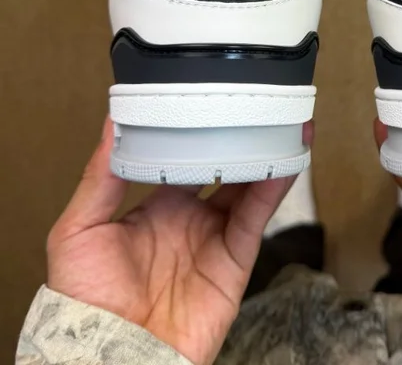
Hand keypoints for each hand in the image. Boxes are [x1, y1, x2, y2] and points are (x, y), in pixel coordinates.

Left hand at [47, 118, 308, 364]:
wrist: (114, 356)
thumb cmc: (86, 301)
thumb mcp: (78, 231)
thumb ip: (100, 178)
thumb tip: (112, 125)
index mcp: (155, 205)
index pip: (183, 157)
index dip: (198, 132)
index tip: (208, 102)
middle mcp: (190, 217)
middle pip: (223, 167)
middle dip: (240, 139)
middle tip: (254, 108)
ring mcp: (215, 237)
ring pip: (248, 187)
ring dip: (267, 157)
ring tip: (282, 125)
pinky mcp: (235, 259)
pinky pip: (258, 218)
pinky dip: (273, 190)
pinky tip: (284, 163)